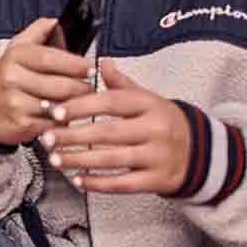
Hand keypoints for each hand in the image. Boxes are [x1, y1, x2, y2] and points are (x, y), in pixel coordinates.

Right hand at [0, 17, 98, 146]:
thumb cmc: (5, 78)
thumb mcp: (16, 49)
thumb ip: (38, 32)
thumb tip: (57, 21)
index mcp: (15, 56)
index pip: (50, 58)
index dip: (75, 64)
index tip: (91, 67)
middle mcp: (12, 78)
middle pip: (59, 85)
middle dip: (82, 88)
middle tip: (90, 88)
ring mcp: (15, 102)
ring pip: (58, 105)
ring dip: (74, 106)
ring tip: (81, 102)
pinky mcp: (20, 124)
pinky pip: (52, 123)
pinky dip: (62, 121)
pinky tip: (64, 116)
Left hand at [40, 61, 189, 194]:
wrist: (201, 153)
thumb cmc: (162, 122)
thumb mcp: (147, 99)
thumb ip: (121, 84)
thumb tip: (102, 62)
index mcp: (150, 104)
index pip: (111, 102)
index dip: (81, 106)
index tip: (55, 111)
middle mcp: (155, 129)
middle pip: (107, 132)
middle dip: (72, 136)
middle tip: (46, 138)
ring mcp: (158, 156)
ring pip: (112, 159)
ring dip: (79, 160)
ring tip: (54, 159)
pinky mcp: (157, 180)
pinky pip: (122, 184)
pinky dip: (97, 183)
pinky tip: (77, 179)